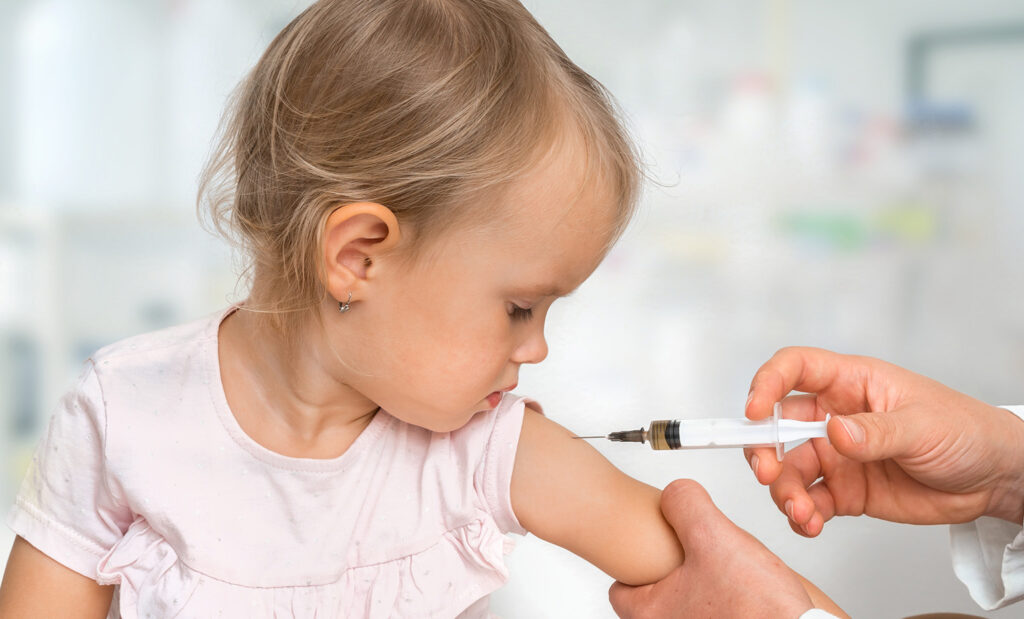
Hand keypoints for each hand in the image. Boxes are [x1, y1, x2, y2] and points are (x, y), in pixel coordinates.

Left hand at [608, 479, 824, 618]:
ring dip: (703, 586)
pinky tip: (746, 589)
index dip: (634, 563)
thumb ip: (685, 505)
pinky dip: (726, 602)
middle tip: (690, 553)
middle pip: (655, 597)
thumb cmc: (760, 609)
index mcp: (652, 615)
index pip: (619, 590)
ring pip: (688, 606)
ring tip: (724, 568)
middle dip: (672, 572)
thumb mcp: (713, 536)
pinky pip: (716, 615)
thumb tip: (675, 495)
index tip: (647, 548)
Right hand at [744, 347, 1023, 536]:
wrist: (992, 478)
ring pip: (789, 470)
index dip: (767, 384)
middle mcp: (834, 416)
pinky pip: (809, 501)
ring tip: (802, 513)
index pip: (795, 369)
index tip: (754, 412)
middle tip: (768, 474)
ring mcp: (836, 455)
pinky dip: (802, 515)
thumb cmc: (964, 431)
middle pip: (778, 425)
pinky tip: (812, 524)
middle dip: (764, 450)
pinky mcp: (844, 490)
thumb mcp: (922, 426)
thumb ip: (876, 432)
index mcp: (851, 383)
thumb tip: (834, 432)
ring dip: (784, 491)